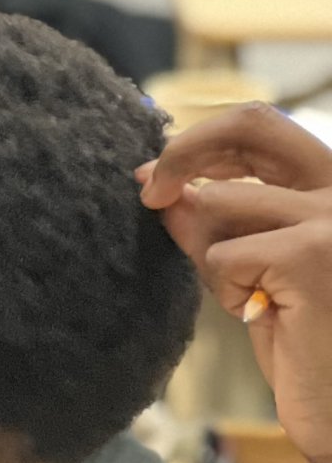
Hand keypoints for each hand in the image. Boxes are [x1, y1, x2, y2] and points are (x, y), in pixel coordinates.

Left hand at [139, 105, 331, 462]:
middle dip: (185, 151)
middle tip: (148, 193)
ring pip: (221, 202)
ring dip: (213, 256)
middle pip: (250, 124)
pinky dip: (225, 290)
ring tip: (249, 297)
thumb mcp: (247, 268)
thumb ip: (211, 223)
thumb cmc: (301, 338)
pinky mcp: (312, 253)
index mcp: (331, 185)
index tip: (156, 175)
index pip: (262, 125)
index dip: (199, 140)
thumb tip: (152, 181)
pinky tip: (264, 316)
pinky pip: (223, 255)